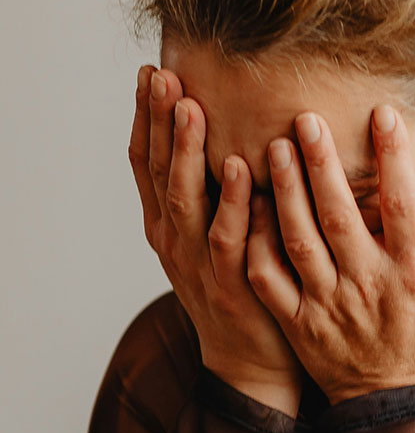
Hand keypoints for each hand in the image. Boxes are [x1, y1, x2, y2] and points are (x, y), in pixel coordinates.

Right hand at [128, 65, 302, 414]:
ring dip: (187, 154)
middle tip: (162, 76)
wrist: (252, 361)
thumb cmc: (238, 283)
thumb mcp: (213, 231)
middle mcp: (173, 239)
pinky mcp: (232, 285)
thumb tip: (231, 127)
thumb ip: (214, 188)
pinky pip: (231, 238)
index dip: (144, 118)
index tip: (149, 72)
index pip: (147, 162)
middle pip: (160, 172)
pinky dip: (234, 202)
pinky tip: (243, 168)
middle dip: (159, 122)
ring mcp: (199, 263)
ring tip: (191, 109)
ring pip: (186, 201)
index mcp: (165, 224)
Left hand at [246, 104, 414, 403]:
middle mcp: (367, 284)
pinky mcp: (297, 322)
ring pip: (298, 239)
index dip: (394, 156)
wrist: (394, 401)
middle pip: (339, 214)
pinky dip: (255, 242)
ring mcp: (327, 304)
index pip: (402, 204)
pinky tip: (249, 206)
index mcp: (413, 273)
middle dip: (322, 163)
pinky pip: (269, 278)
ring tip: (274, 149)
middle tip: (306, 119)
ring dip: (285, 192)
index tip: (384, 113)